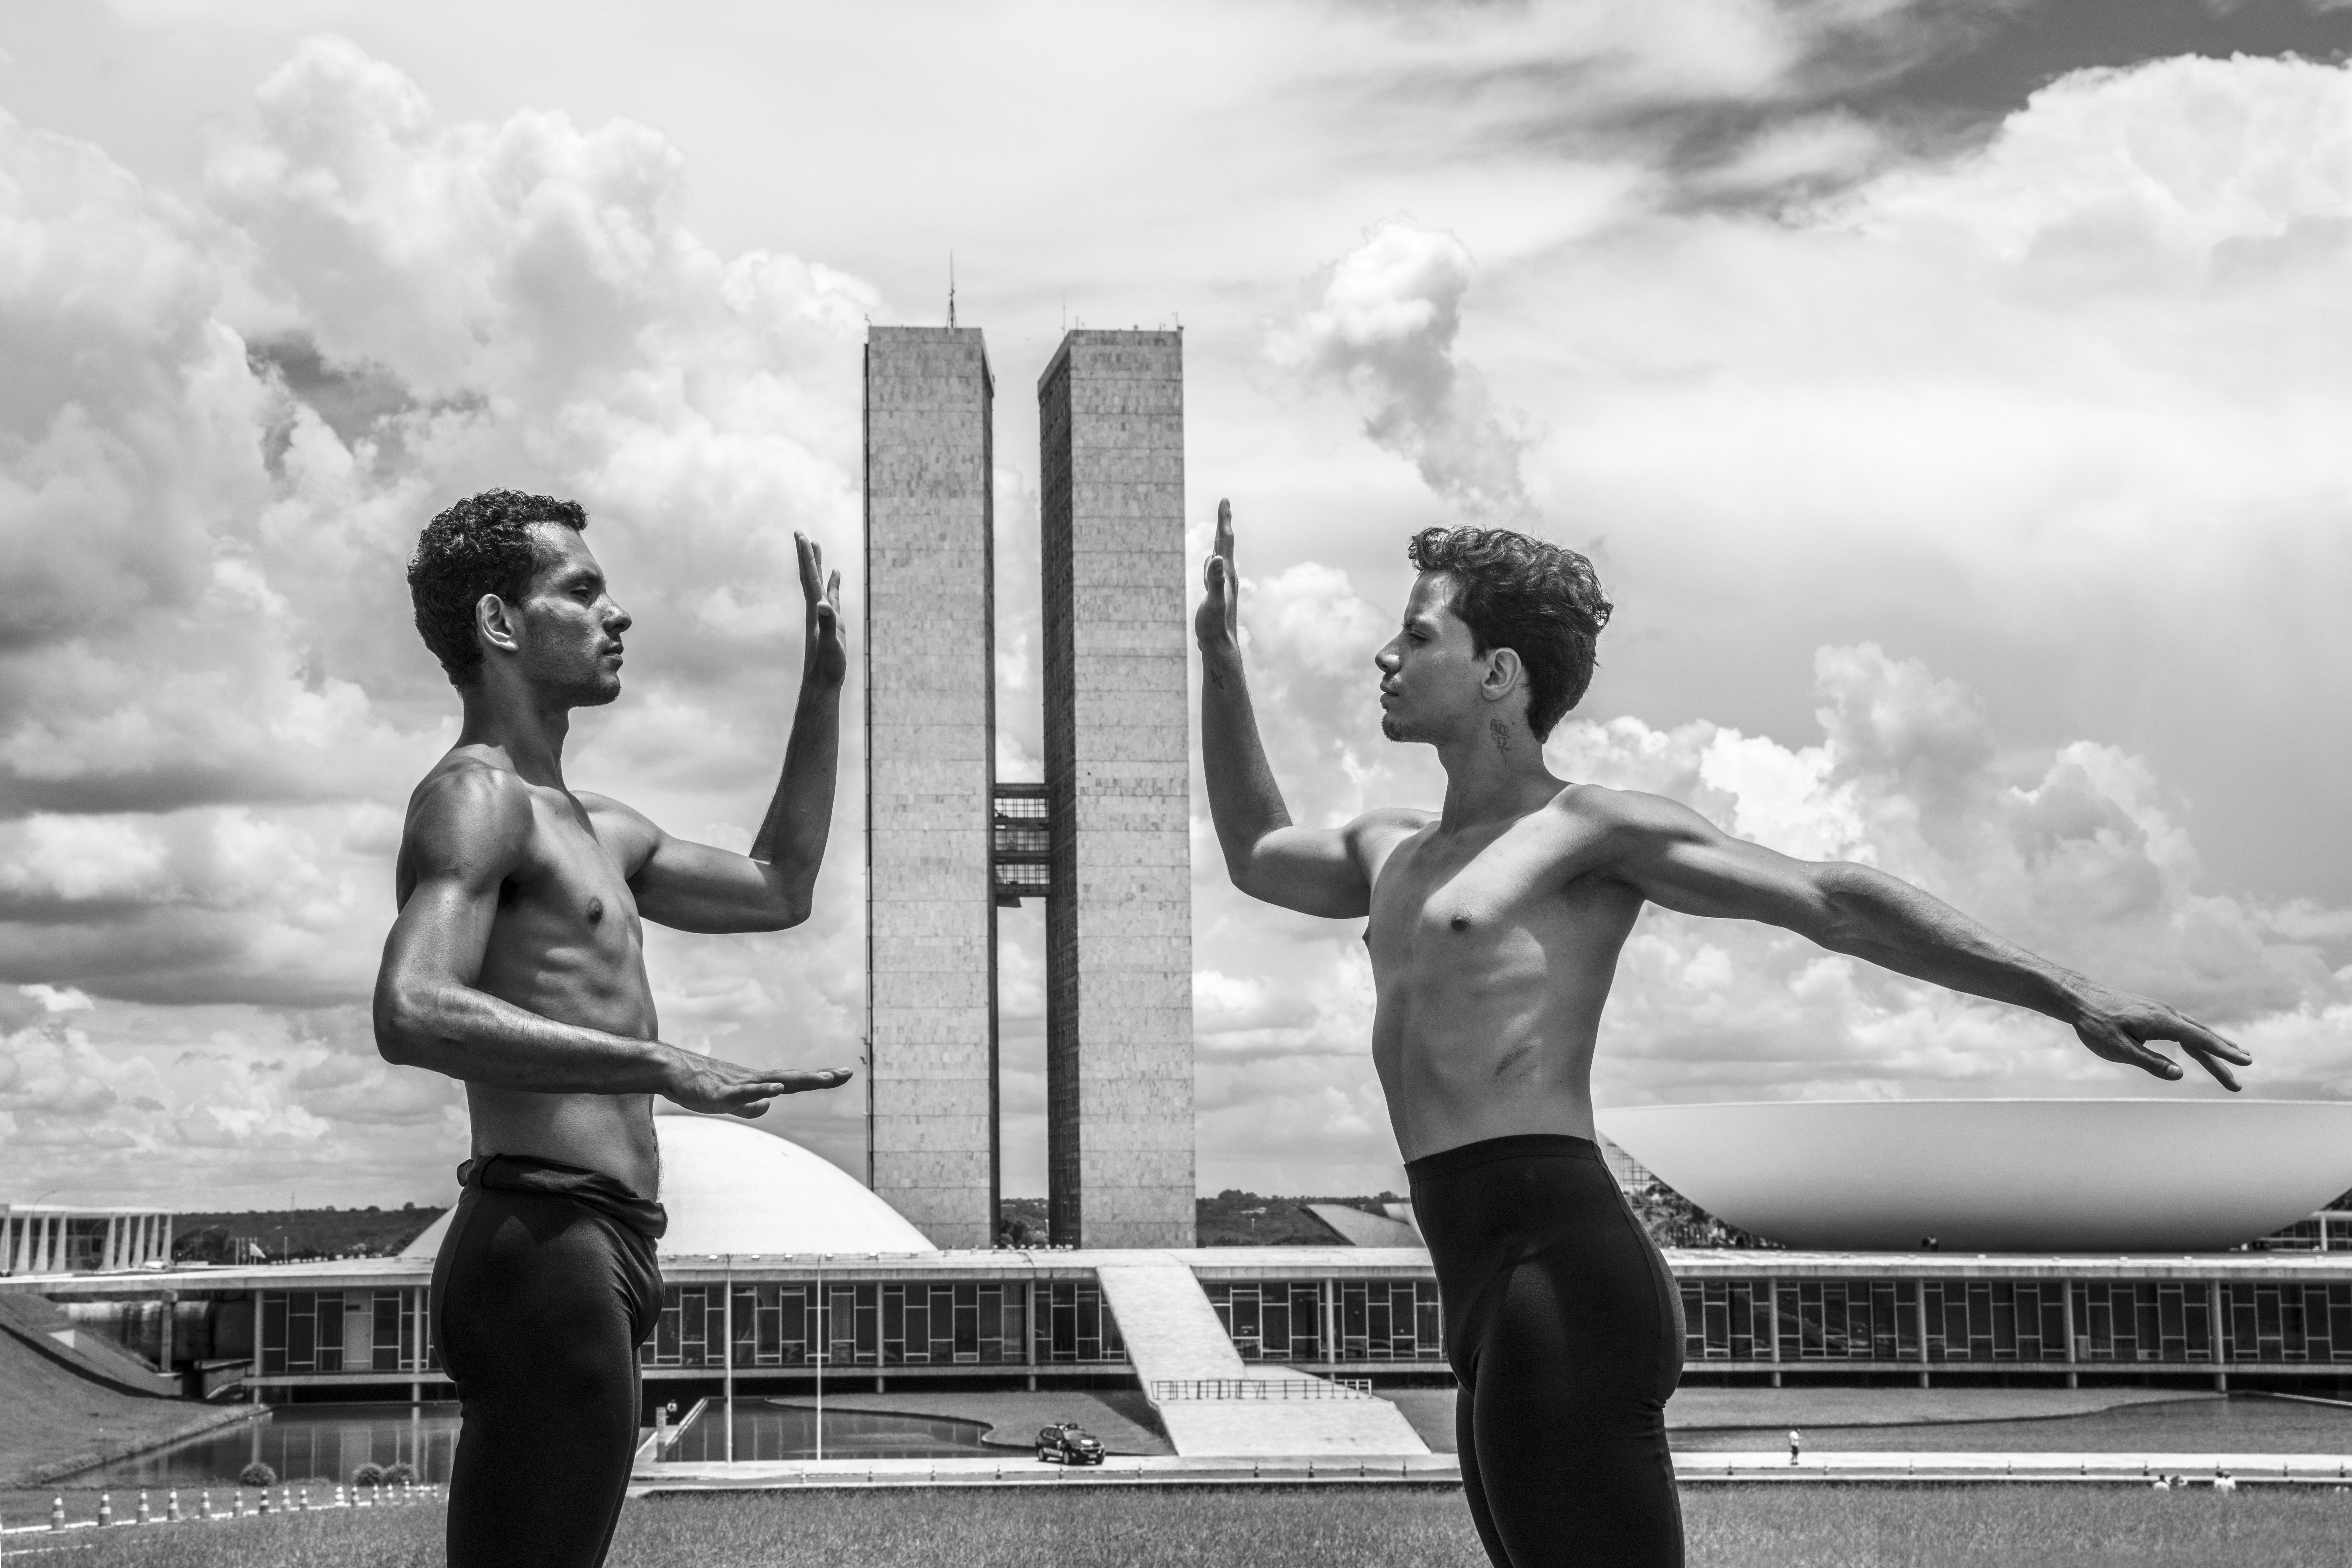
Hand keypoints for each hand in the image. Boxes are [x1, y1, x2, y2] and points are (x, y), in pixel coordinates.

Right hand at [663, 1049, 854, 1118]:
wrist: (673, 1072)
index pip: (795, 1081)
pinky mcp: (721, 1094)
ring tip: (824, 1079)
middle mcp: (754, 1080)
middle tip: (847, 1073)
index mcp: (759, 1084)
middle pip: (792, 1079)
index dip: (819, 1078)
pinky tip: (775, 1090)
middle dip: (820, 1077)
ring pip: (774, 1082)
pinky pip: (744, 1093)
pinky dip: (761, 1090)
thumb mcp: (732, 1101)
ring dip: (800, 1080)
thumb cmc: (702, 1085)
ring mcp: (739, 1085)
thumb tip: (768, 1106)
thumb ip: (750, 1105)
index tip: (844, 1074)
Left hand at [796, 532, 846, 688]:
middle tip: (800, 533)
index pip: (810, 577)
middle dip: (806, 554)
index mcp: (816, 610)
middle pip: (809, 575)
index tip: (801, 536)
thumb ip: (828, 624)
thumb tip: (823, 605)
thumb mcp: (830, 644)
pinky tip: (836, 573)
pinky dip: (833, 582)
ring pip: (818, 582)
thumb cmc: (827, 665)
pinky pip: (832, 595)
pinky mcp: (832, 621)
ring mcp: (824, 614)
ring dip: (818, 563)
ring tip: (817, 544)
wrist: (822, 681)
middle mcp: (816, 608)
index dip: (806, 556)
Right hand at [1195, 498, 1237, 650]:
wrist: (1220, 648)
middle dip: (1223, 524)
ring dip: (1220, 540)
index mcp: (1226, 574)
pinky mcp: (1218, 595)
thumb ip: (1214, 580)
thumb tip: (1215, 558)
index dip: (1224, 520)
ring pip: (1221, 557)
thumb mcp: (1212, 602)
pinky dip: (1213, 559)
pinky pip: (1215, 570)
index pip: (1225, 541)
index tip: (1225, 500)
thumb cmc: (1215, 627)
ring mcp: (1224, 586)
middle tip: (1224, 505)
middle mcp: (1227, 577)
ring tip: (1220, 528)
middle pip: (1225, 545)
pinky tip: (1212, 562)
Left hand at [2070, 985, 2250, 1091]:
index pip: (2201, 1040)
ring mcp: (2161, 1011)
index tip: (2246, 1062)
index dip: (2224, 1053)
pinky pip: (2183, 1027)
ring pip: (2195, 1031)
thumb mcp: (2118, 1048)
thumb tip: (2179, 1075)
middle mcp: (2167, 1014)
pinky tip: (2202, 1045)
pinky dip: (2198, 1037)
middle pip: (2203, 1038)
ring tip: (2235, 1057)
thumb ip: (2150, 1062)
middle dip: (2223, 1059)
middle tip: (2237, 1085)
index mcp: (2162, 1022)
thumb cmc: (2095, 1024)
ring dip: (2215, 1046)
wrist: (2078, 998)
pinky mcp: (2153, 1012)